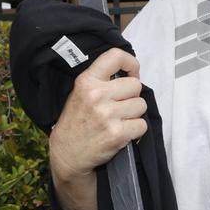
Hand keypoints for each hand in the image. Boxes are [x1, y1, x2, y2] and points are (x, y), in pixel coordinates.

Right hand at [49, 47, 147, 209]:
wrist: (67, 154)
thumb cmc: (77, 120)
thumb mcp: (81, 92)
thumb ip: (102, 80)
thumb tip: (132, 72)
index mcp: (87, 81)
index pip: (115, 56)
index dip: (131, 63)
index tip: (132, 73)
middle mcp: (97, 95)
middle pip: (135, 85)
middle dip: (132, 96)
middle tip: (120, 106)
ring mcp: (107, 115)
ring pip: (141, 105)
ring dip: (134, 114)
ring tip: (119, 120)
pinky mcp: (117, 134)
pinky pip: (142, 125)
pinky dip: (136, 130)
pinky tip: (122, 132)